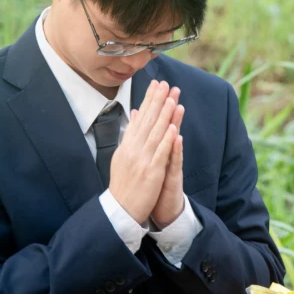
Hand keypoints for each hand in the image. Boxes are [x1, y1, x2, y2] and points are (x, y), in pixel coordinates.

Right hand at [109, 80, 182, 222]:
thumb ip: (131, 134)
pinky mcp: (151, 172)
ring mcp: (142, 160)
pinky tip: (173, 128)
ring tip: (172, 98)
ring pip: (155, 133)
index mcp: (127, 145)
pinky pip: (160, 153)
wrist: (120, 209)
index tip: (156, 84)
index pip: (140, 117)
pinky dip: (166, 140)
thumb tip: (135, 113)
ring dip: (164, 115)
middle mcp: (133, 149)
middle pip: (147, 121)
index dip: (148, 100)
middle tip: (166, 83)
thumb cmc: (124, 184)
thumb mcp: (122, 156)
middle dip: (157, 101)